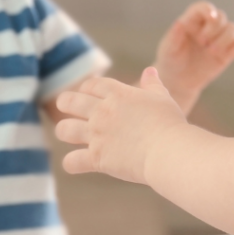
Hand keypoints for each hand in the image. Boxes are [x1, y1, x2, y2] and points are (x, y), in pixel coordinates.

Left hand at [55, 67, 187, 184]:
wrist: (168, 150)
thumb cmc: (169, 122)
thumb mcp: (162, 97)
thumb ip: (153, 84)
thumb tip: (150, 71)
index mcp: (117, 94)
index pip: (92, 84)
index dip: (86, 87)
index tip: (87, 92)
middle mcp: (102, 112)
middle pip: (70, 101)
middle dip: (65, 102)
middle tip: (66, 106)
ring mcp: (97, 134)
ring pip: (64, 129)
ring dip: (64, 130)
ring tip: (68, 133)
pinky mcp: (96, 158)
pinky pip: (72, 161)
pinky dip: (71, 163)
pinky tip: (75, 163)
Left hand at [154, 1, 233, 112]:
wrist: (178, 80)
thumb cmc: (171, 60)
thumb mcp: (168, 48)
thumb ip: (174, 35)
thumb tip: (179, 23)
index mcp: (192, 20)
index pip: (204, 8)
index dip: (209, 10)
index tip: (211, 17)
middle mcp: (207, 27)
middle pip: (221, 16)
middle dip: (215, 29)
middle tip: (203, 42)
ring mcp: (219, 39)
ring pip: (233, 28)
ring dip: (225, 39)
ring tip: (212, 51)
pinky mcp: (228, 52)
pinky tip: (227, 55)